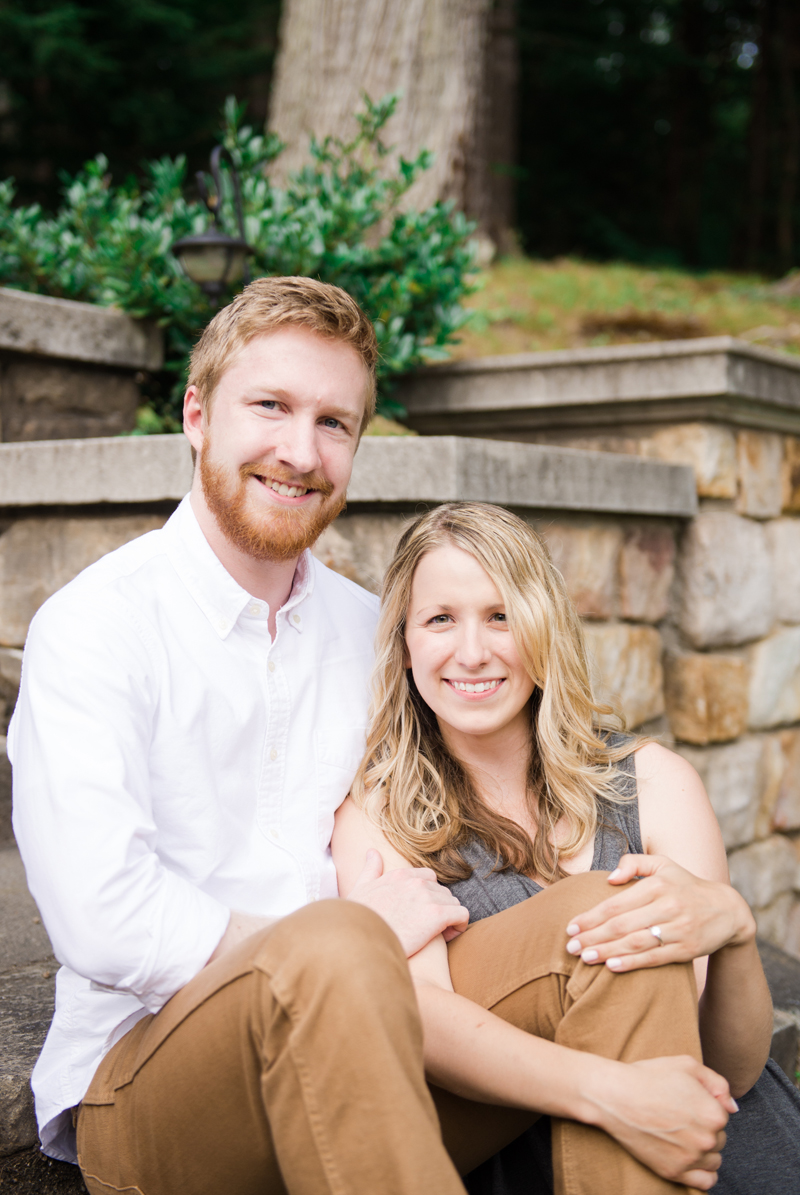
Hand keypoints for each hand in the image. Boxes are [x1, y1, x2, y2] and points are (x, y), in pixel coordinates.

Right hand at [346, 850, 468, 956]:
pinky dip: (459, 926)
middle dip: (439, 907)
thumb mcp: (361, 889)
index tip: (421, 913)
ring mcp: (427, 897)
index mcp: (400, 875)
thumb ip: (371, 869)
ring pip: (453, 903)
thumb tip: (373, 851)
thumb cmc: (358, 920)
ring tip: (438, 934)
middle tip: (429, 926)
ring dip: (449, 917)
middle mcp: (416, 882)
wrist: (360, 943)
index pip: (428, 878)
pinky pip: (462, 915)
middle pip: (442, 892)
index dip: (428, 896)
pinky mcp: (437, 915)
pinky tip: (447, 936)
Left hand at [564, 854, 754, 972]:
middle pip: (622, 925)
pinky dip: (632, 964)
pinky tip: (612, 967)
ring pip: (635, 943)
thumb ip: (633, 863)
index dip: (590, 917)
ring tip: (584, 958)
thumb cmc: (685, 885)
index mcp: (657, 885)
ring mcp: (678, 929)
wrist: (727, 910)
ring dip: (607, 952)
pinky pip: (655, 958)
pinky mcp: (687, 949)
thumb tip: (609, 878)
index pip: (616, 904)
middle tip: (570, 947)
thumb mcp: (663, 865)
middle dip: (593, 937)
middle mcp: (667, 906)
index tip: (570, 927)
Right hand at [590, 1055, 734, 1189]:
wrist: (616, 1096)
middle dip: (706, 1129)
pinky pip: (705, 1182)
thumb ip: (718, 1084)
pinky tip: (690, 1158)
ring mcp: (690, 1159)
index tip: (688, 1102)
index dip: (706, 1107)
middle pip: (720, 1140)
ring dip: (705, 1151)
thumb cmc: (650, 1076)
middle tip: (682, 1117)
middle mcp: (706, 1140)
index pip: (723, 1117)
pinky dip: (703, 1173)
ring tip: (684, 1136)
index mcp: (713, 1114)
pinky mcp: (674, 1172)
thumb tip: (733, 1108)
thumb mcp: (687, 1065)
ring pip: (714, 1161)